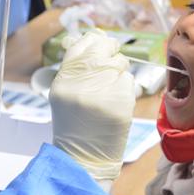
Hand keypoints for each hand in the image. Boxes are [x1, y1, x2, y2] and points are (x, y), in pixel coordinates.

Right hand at [50, 30, 135, 180]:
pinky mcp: (121, 102)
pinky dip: (126, 88)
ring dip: (118, 72)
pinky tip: (116, 101)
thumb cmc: (75, 123)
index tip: (101, 42)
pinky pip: (129, 81)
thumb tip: (95, 37)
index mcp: (63, 81)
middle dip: (110, 51)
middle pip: (103, 50)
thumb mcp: (64, 94)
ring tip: (109, 90)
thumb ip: (76, 67)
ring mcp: (103, 93)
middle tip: (112, 59)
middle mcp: (81, 84)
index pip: (80, 46)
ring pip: (119, 64)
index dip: (93, 40)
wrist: (83, 157)